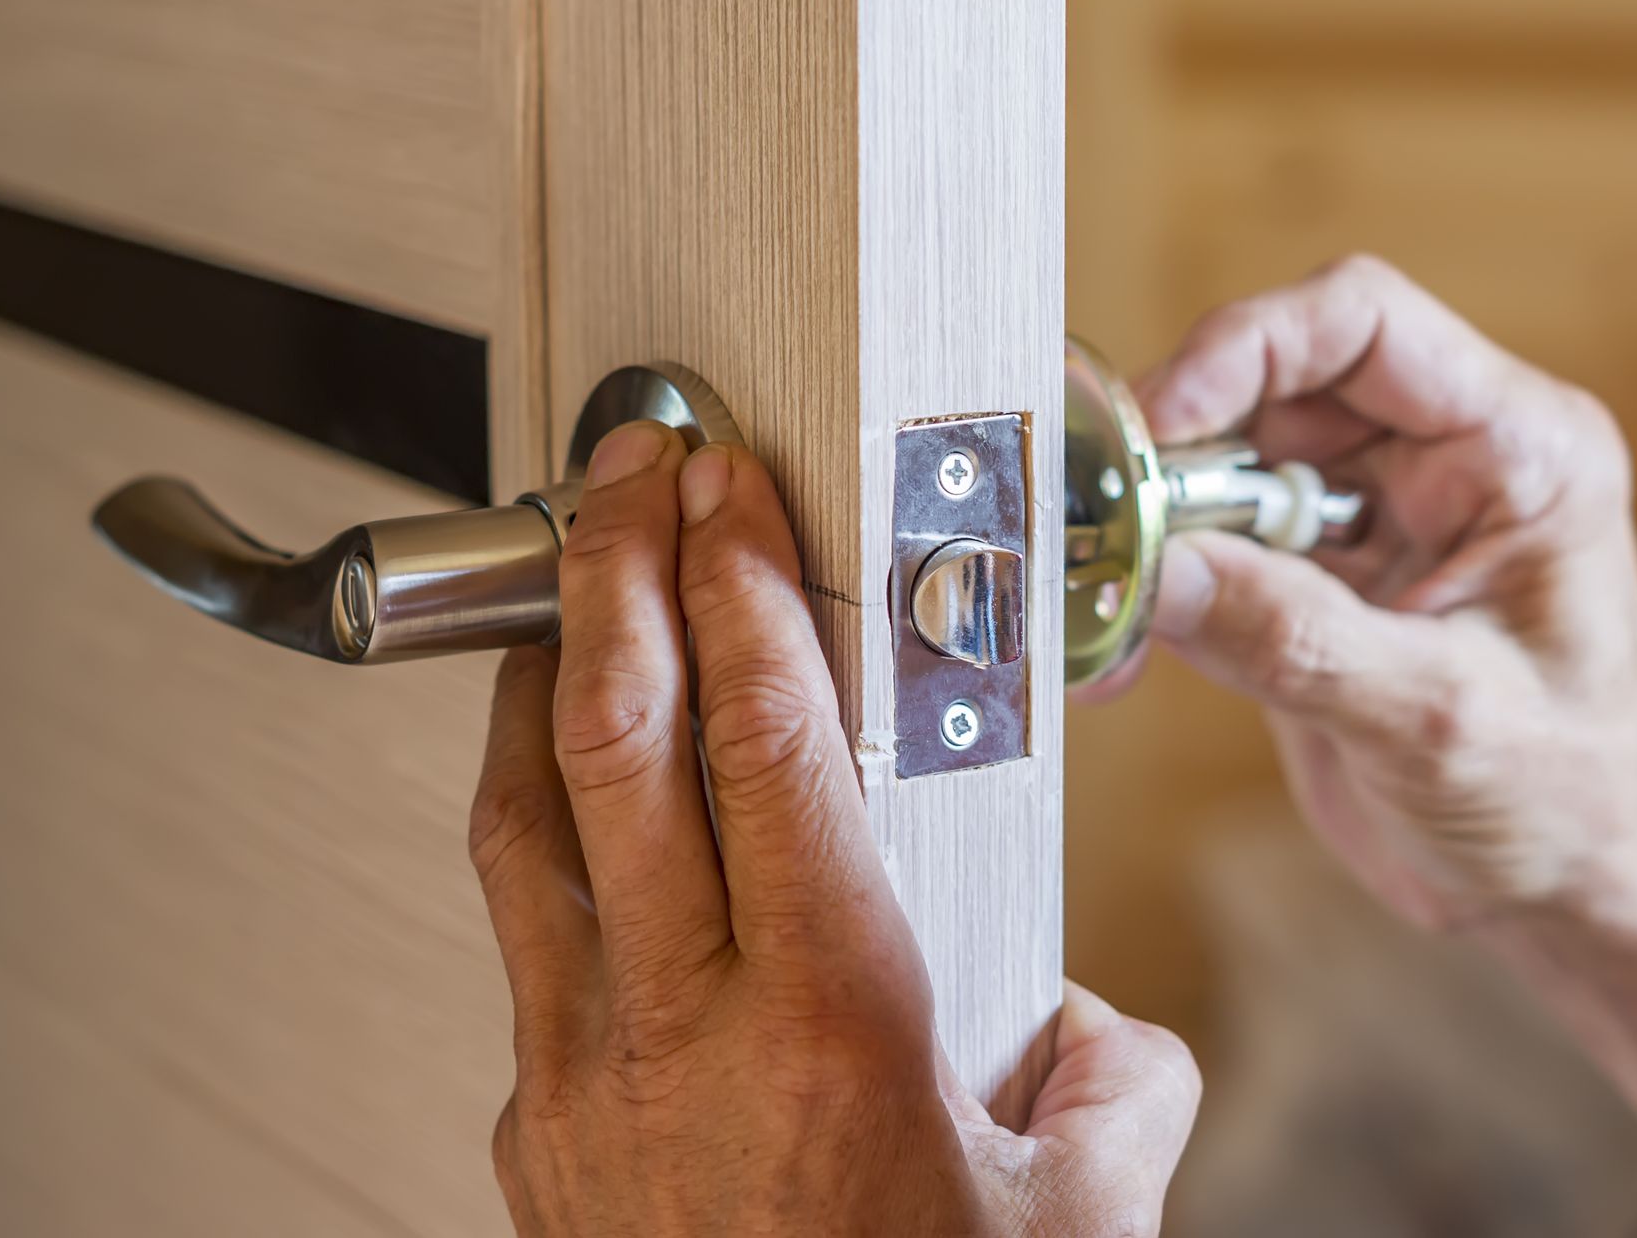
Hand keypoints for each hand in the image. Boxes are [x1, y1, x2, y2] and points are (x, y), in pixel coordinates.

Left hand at [471, 423, 1199, 1234]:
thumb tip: (1092, 1035)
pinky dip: (540, 828)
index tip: (724, 490)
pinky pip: (523, 935)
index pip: (764, 741)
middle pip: (614, 743)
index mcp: (833, 1024)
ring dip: (544, 683)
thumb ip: (1113, 1089)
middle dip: (612, 573)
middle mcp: (681, 1034)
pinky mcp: (534, 1133)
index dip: (739, 588)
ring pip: (525, 824)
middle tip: (621, 474)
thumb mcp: (1081, 1224)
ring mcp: (578, 1082)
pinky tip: (577, 799)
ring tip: (571, 592)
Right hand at [1098, 254, 1636, 929]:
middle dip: (1175, 455)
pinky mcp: (1312, 585)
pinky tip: (1117, 653)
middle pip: (1269, 391)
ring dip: (1152, 532)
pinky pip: (1206, 554)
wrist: (1570, 897)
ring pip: (1221, 470)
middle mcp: (1438, 465)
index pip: (1363, 322)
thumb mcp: (1439, 719)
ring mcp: (1369, 523)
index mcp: (1517, 450)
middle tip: (1104, 529)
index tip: (1158, 427)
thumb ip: (1295, 639)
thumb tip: (1156, 569)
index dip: (1245, 349)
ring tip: (1102, 603)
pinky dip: (1152, 595)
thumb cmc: (1567, 805)